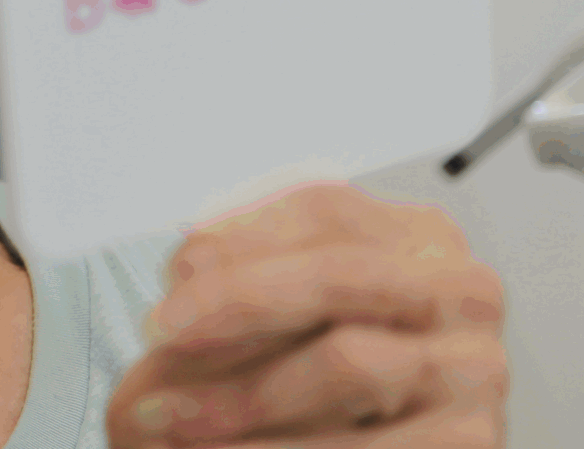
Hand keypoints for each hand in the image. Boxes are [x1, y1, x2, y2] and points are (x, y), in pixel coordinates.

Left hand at [107, 183, 506, 445]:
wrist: (325, 445)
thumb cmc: (300, 370)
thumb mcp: (271, 303)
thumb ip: (235, 268)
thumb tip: (192, 265)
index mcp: (416, 235)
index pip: (323, 210)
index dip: (239, 237)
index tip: (170, 272)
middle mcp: (461, 291)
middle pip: (339, 275)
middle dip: (238, 301)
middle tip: (159, 331)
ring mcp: (477, 369)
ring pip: (351, 362)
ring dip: (240, 393)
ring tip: (163, 416)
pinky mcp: (472, 440)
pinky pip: (365, 446)